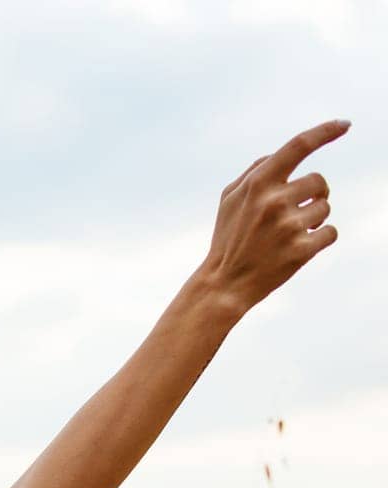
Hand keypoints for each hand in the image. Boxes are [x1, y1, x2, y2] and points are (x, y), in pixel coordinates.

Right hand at [199, 119, 349, 313]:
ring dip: (313, 219)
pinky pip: (330, 232)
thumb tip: (285, 153)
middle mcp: (274, 201)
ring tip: (288, 234)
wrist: (224, 283)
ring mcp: (289, 226)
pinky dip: (320, 238)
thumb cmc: (229, 238)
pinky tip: (299, 247)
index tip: (344, 124)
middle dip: (313, 195)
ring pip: (325, 208)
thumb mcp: (229, 200)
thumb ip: (255, 172)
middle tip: (294, 211)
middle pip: (319, 182)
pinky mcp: (302, 250)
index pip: (298, 146)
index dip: (325, 132)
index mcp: (257, 184)